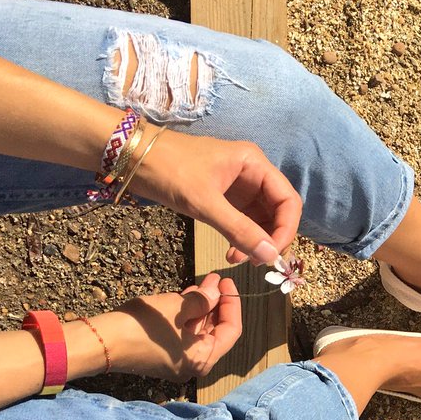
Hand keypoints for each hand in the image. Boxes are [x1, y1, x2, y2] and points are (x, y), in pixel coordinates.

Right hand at [98, 273, 242, 380]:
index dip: (232, 304)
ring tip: (204, 282)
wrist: (99, 343)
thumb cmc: (142, 327)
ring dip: (201, 306)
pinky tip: (187, 294)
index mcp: (203, 359)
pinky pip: (182, 332)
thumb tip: (217, 291)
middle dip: (217, 303)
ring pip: (198, 330)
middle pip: (215, 331)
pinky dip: (186, 314)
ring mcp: (177, 360)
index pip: (231, 331)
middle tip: (216, 280)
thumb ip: (202, 300)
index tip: (227, 283)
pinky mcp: (162, 353)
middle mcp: (193, 364)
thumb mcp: (176, 307)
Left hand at [128, 129, 301, 266]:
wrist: (132, 157)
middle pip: (279, 211)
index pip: (288, 200)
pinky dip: (242, 239)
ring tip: (238, 259)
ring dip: (256, 242)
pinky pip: (244, 221)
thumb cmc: (169, 170)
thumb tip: (270, 257)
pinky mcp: (226, 197)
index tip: (272, 255)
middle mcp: (253, 174)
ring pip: (263, 220)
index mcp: (254, 164)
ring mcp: (240, 186)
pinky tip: (231, 253)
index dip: (286, 230)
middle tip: (257, 263)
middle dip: (271, 239)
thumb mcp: (204, 202)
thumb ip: (239, 230)